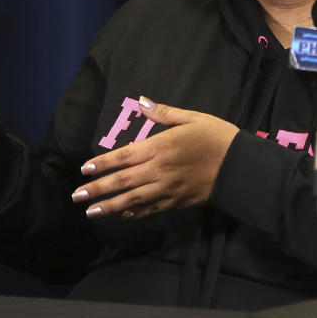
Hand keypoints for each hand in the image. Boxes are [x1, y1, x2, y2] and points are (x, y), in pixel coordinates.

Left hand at [72, 97, 238, 218]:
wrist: (240, 166)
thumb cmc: (216, 136)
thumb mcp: (193, 117)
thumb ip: (164, 113)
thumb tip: (141, 102)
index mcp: (161, 147)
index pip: (124, 156)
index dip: (103, 164)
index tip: (84, 169)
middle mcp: (160, 170)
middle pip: (123, 181)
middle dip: (98, 189)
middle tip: (76, 196)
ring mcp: (168, 189)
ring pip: (133, 200)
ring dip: (110, 206)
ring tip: (91, 212)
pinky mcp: (178, 202)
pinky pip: (152, 209)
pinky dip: (136, 213)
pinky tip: (123, 215)